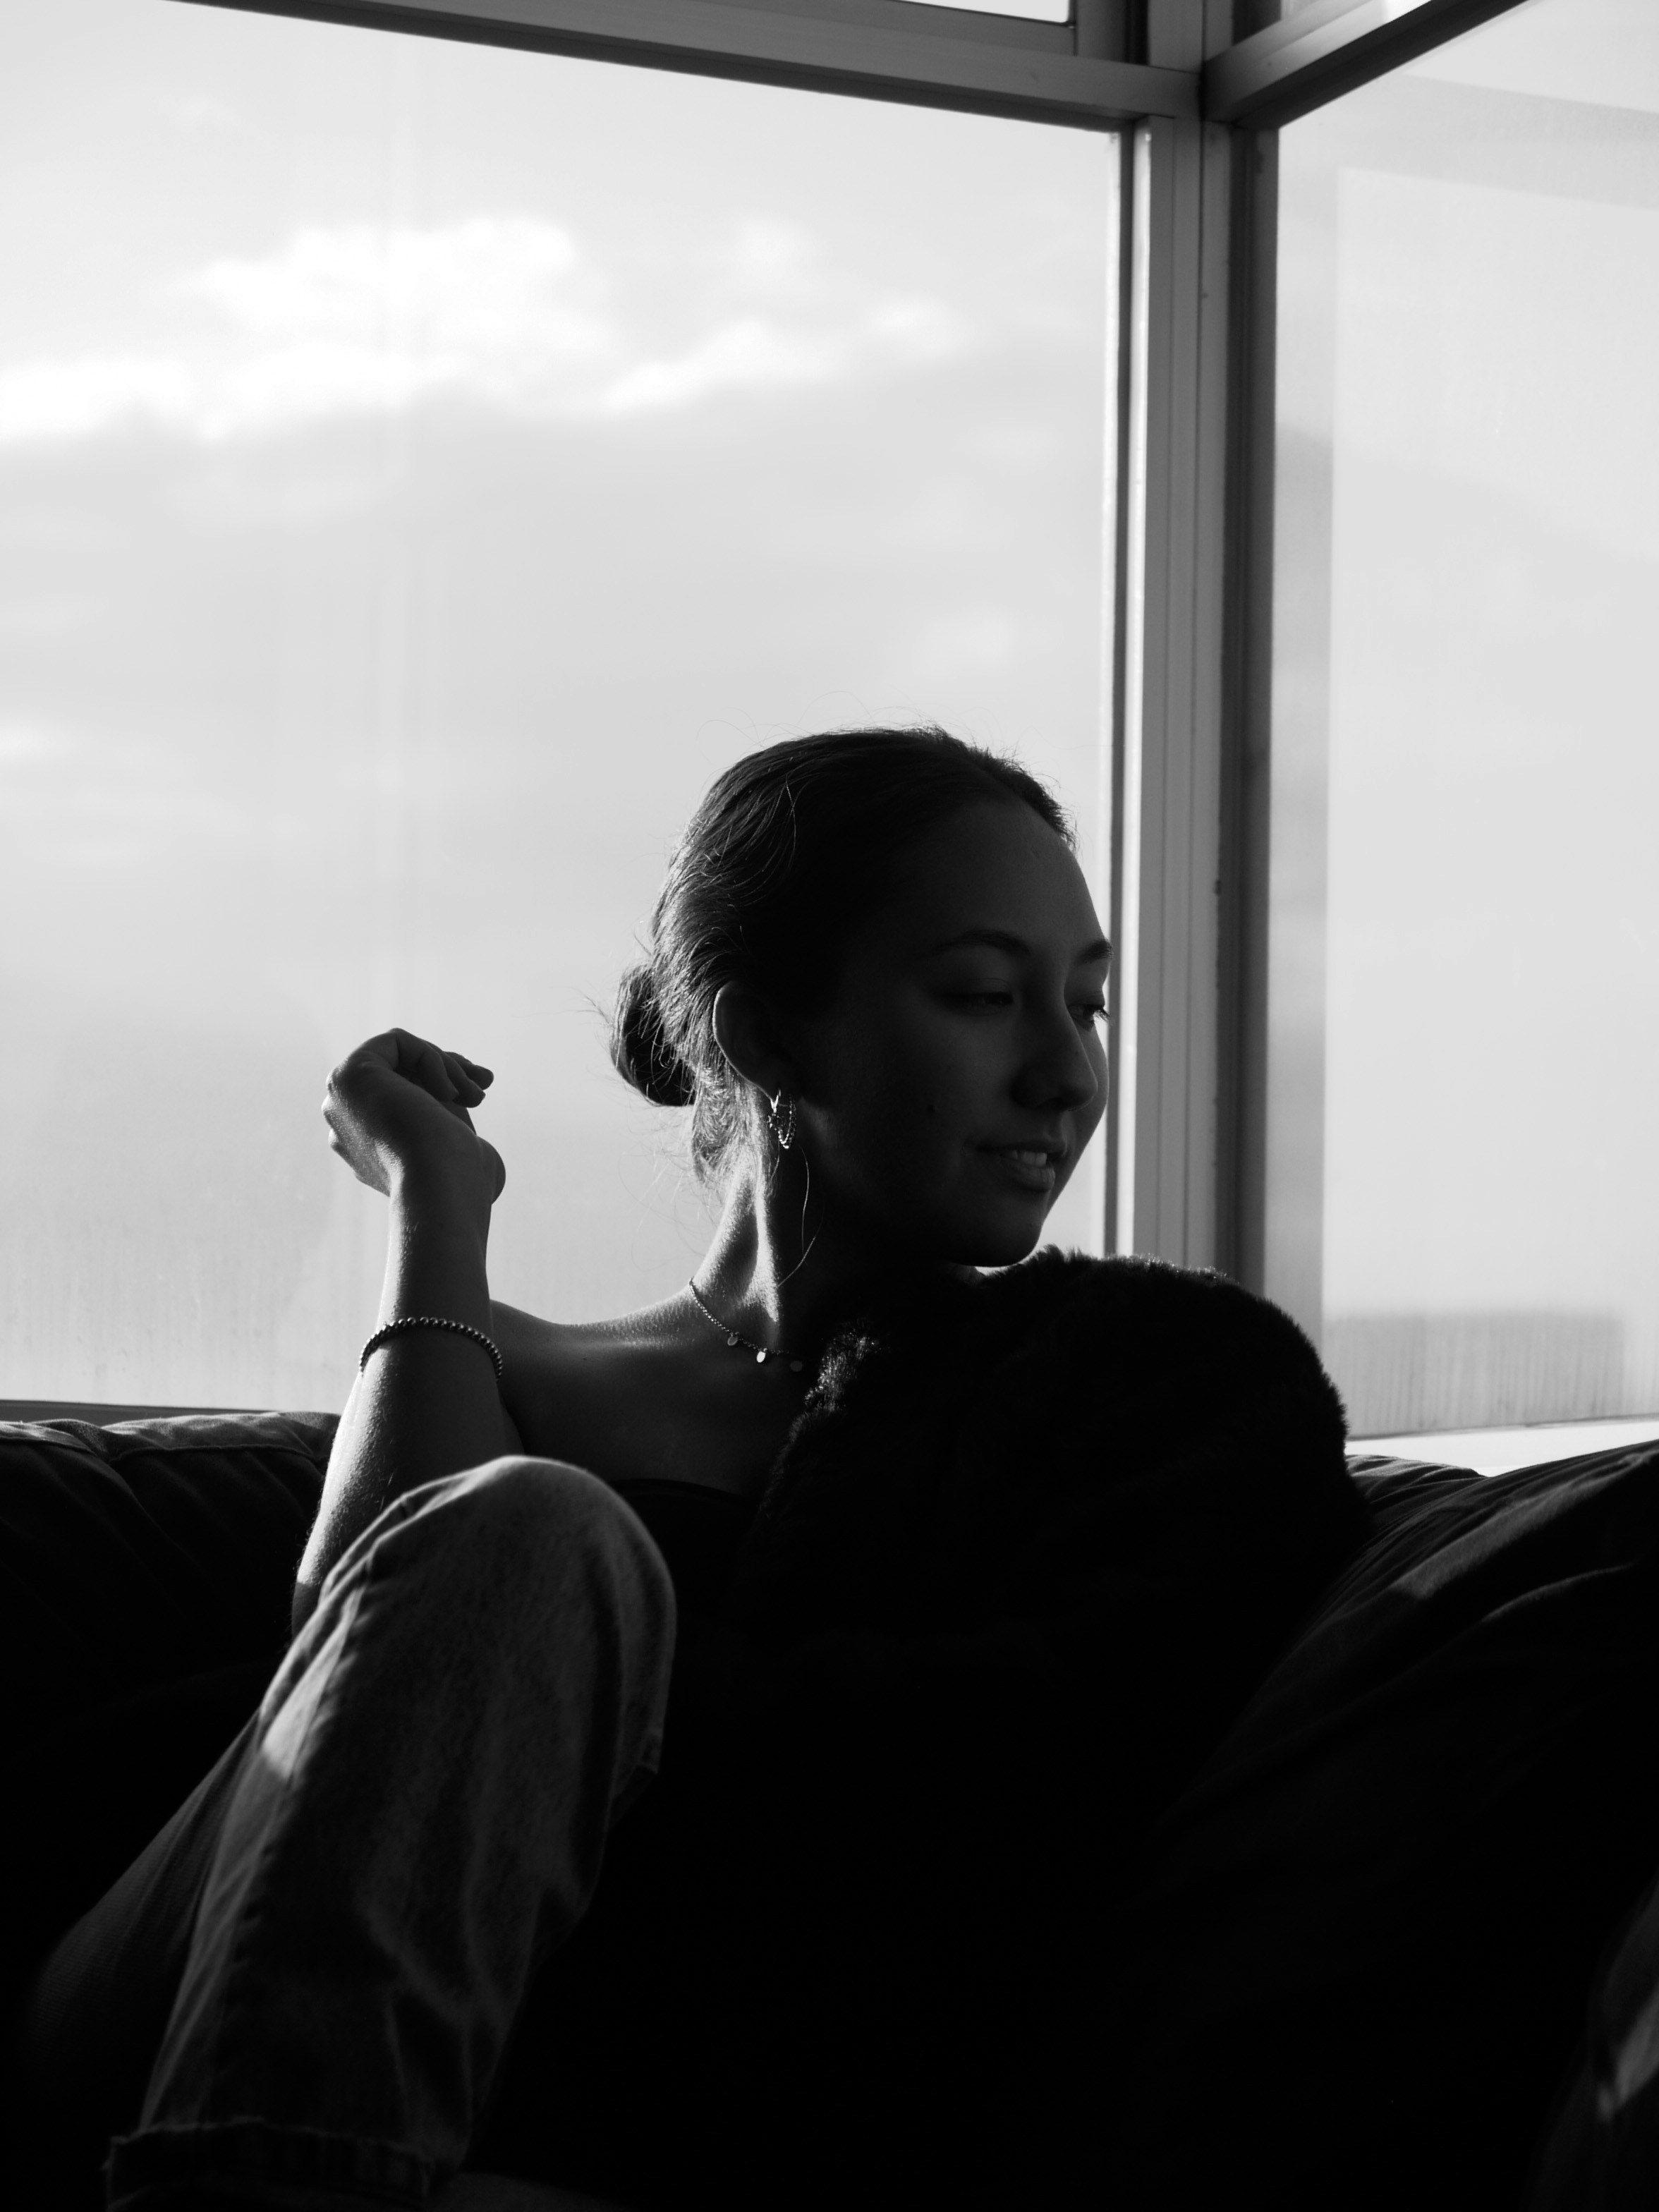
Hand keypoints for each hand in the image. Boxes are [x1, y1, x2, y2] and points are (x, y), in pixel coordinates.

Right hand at [323, 1028, 505, 1206]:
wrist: (442, 1190)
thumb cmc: (460, 1180)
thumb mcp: (456, 1140)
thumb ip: (441, 1115)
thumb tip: (448, 1098)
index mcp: (367, 1145)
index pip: (403, 1091)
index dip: (445, 1082)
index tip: (480, 1093)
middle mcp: (345, 1123)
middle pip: (401, 1070)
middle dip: (450, 1071)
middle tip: (483, 1086)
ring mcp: (341, 1101)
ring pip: (401, 1055)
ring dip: (447, 1067)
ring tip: (475, 1095)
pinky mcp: (347, 1076)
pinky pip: (396, 1041)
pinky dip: (431, 1058)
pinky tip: (446, 1092)